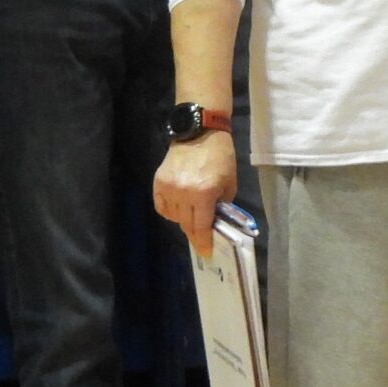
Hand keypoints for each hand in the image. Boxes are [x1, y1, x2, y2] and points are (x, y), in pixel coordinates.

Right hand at [153, 131, 238, 258]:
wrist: (199, 133)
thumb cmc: (220, 157)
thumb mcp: (229, 183)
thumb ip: (222, 206)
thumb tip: (215, 223)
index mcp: (204, 193)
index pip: (201, 227)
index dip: (203, 243)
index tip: (206, 253)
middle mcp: (184, 193)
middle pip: (187, 225)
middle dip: (195, 234)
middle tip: (201, 238)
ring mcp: (169, 188)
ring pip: (174, 217)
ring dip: (184, 220)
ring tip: (193, 213)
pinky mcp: (158, 182)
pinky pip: (162, 207)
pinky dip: (170, 211)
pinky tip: (179, 207)